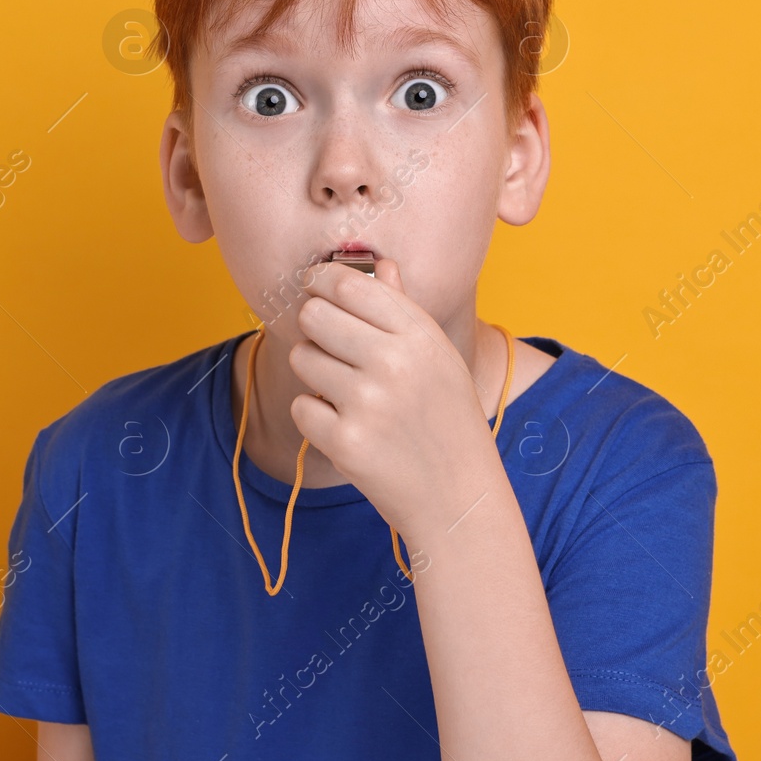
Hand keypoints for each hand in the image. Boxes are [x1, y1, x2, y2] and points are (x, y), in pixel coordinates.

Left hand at [287, 258, 503, 546]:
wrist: (459, 496)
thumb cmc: (447, 419)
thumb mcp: (438, 357)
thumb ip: (403, 309)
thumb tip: (379, 265)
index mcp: (420, 335)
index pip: (349, 286)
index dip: (321, 279)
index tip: (314, 286)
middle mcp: (394, 363)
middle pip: (314, 315)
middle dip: (314, 327)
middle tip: (329, 345)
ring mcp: (368, 404)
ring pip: (301, 359)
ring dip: (315, 373)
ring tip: (346, 391)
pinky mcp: (345, 442)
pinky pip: (301, 407)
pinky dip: (316, 416)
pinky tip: (346, 426)